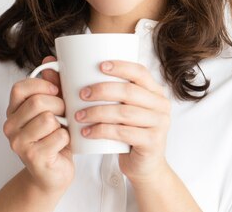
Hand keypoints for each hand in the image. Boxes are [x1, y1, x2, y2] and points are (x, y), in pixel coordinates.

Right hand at [3, 56, 73, 192]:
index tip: (56, 90)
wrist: (52, 175)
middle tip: (66, 113)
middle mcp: (10, 126)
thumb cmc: (54, 138)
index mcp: (13, 111)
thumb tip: (50, 60)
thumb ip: (51, 85)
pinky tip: (64, 144)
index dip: (42, 84)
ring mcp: (19, 143)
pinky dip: (67, 138)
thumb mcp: (53, 109)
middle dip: (59, 104)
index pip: (19, 88)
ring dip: (63, 122)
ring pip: (48, 119)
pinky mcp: (33, 157)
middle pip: (37, 102)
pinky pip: (58, 137)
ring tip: (65, 129)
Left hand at [74, 60, 171, 182]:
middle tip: (82, 94)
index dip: (120, 67)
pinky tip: (87, 132)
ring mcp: (159, 124)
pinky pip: (123, 133)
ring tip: (79, 116)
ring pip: (124, 113)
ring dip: (97, 112)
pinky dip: (102, 131)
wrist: (144, 166)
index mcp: (155, 91)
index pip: (140, 72)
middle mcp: (161, 105)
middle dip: (102, 90)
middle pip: (129, 92)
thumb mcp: (124, 110)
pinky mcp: (152, 142)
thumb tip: (70, 74)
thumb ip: (110, 93)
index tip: (99, 66)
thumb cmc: (128, 133)